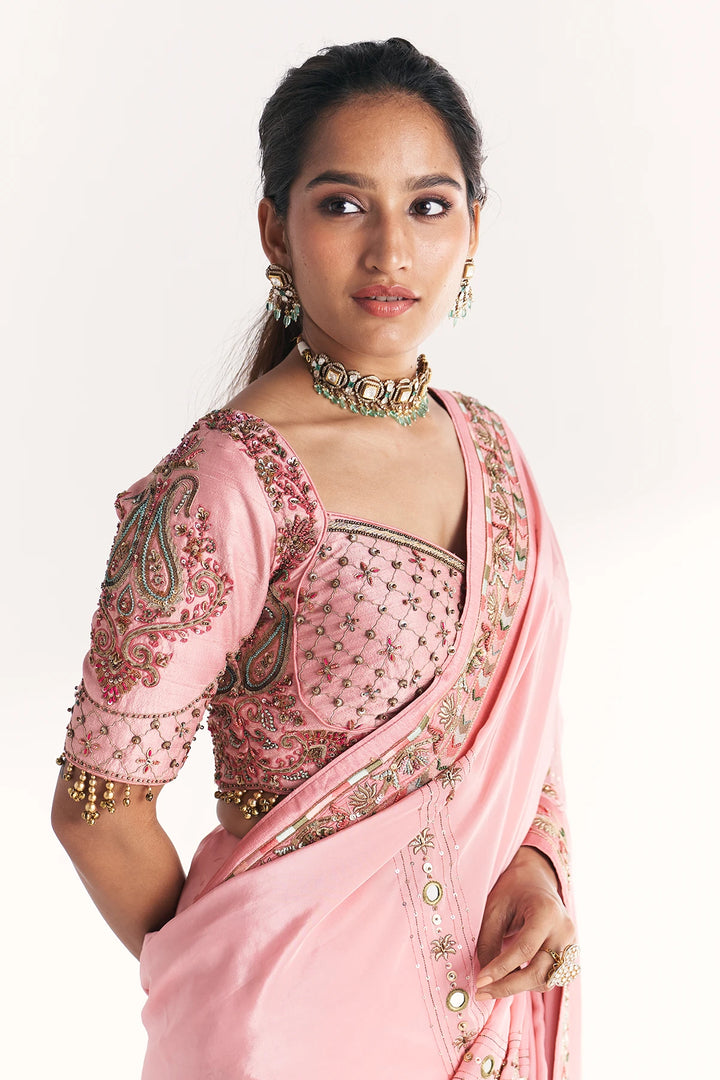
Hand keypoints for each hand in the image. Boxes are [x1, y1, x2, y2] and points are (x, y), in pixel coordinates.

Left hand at [474, 846, 575, 999]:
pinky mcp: (570, 953)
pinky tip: (511, 977)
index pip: (524, 949)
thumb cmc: (512, 890)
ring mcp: (571, 943)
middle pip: (539, 972)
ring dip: (519, 986)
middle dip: (508, 987)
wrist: (536, 878)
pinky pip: (551, 977)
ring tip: (493, 984)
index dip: (501, 969)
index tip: (480, 982)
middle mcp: (564, 930)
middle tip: (482, 993)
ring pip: (547, 980)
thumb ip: (488, 942)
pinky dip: (531, 982)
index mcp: (546, 912)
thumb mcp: (494, 908)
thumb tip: (484, 978)